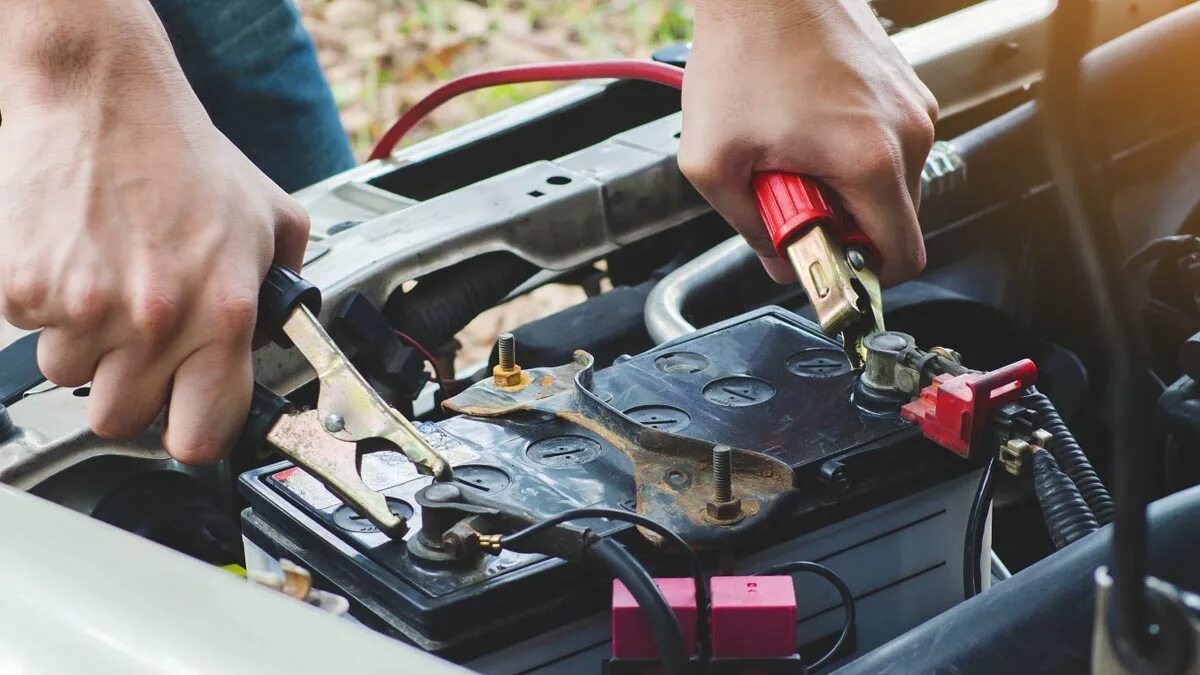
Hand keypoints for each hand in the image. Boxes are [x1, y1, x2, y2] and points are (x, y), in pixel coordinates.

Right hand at [0, 0, 308, 462]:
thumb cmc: (185, 155)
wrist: (104, 98)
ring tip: (109, 284)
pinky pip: (31, 332)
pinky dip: (47, 307)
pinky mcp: (25, 288)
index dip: (192, 434)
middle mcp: (156, 320)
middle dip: (130, 389)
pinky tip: (76, 260)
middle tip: (140, 342)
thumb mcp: (270, 219)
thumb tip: (294, 329)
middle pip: (121, 420)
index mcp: (223, 313)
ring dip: (87, 346)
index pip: (201, 435)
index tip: (186, 422)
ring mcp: (84, 308)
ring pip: (70, 378)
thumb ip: (286, 284)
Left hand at [679, 0, 937, 285]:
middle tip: (790, 199)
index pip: (902, 258)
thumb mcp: (713, 162)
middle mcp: (908, 132)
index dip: (862, 277)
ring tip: (793, 156)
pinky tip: (805, 129)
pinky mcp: (903, 85)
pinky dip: (850, 153)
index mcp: (872, 160)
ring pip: (890, 183)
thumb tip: (774, 258)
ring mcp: (912, 104)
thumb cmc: (743, 52)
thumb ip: (747, 227)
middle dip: (843, 227)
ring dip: (844, 188)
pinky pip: (886, 144)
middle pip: (895, 223)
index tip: (825, 265)